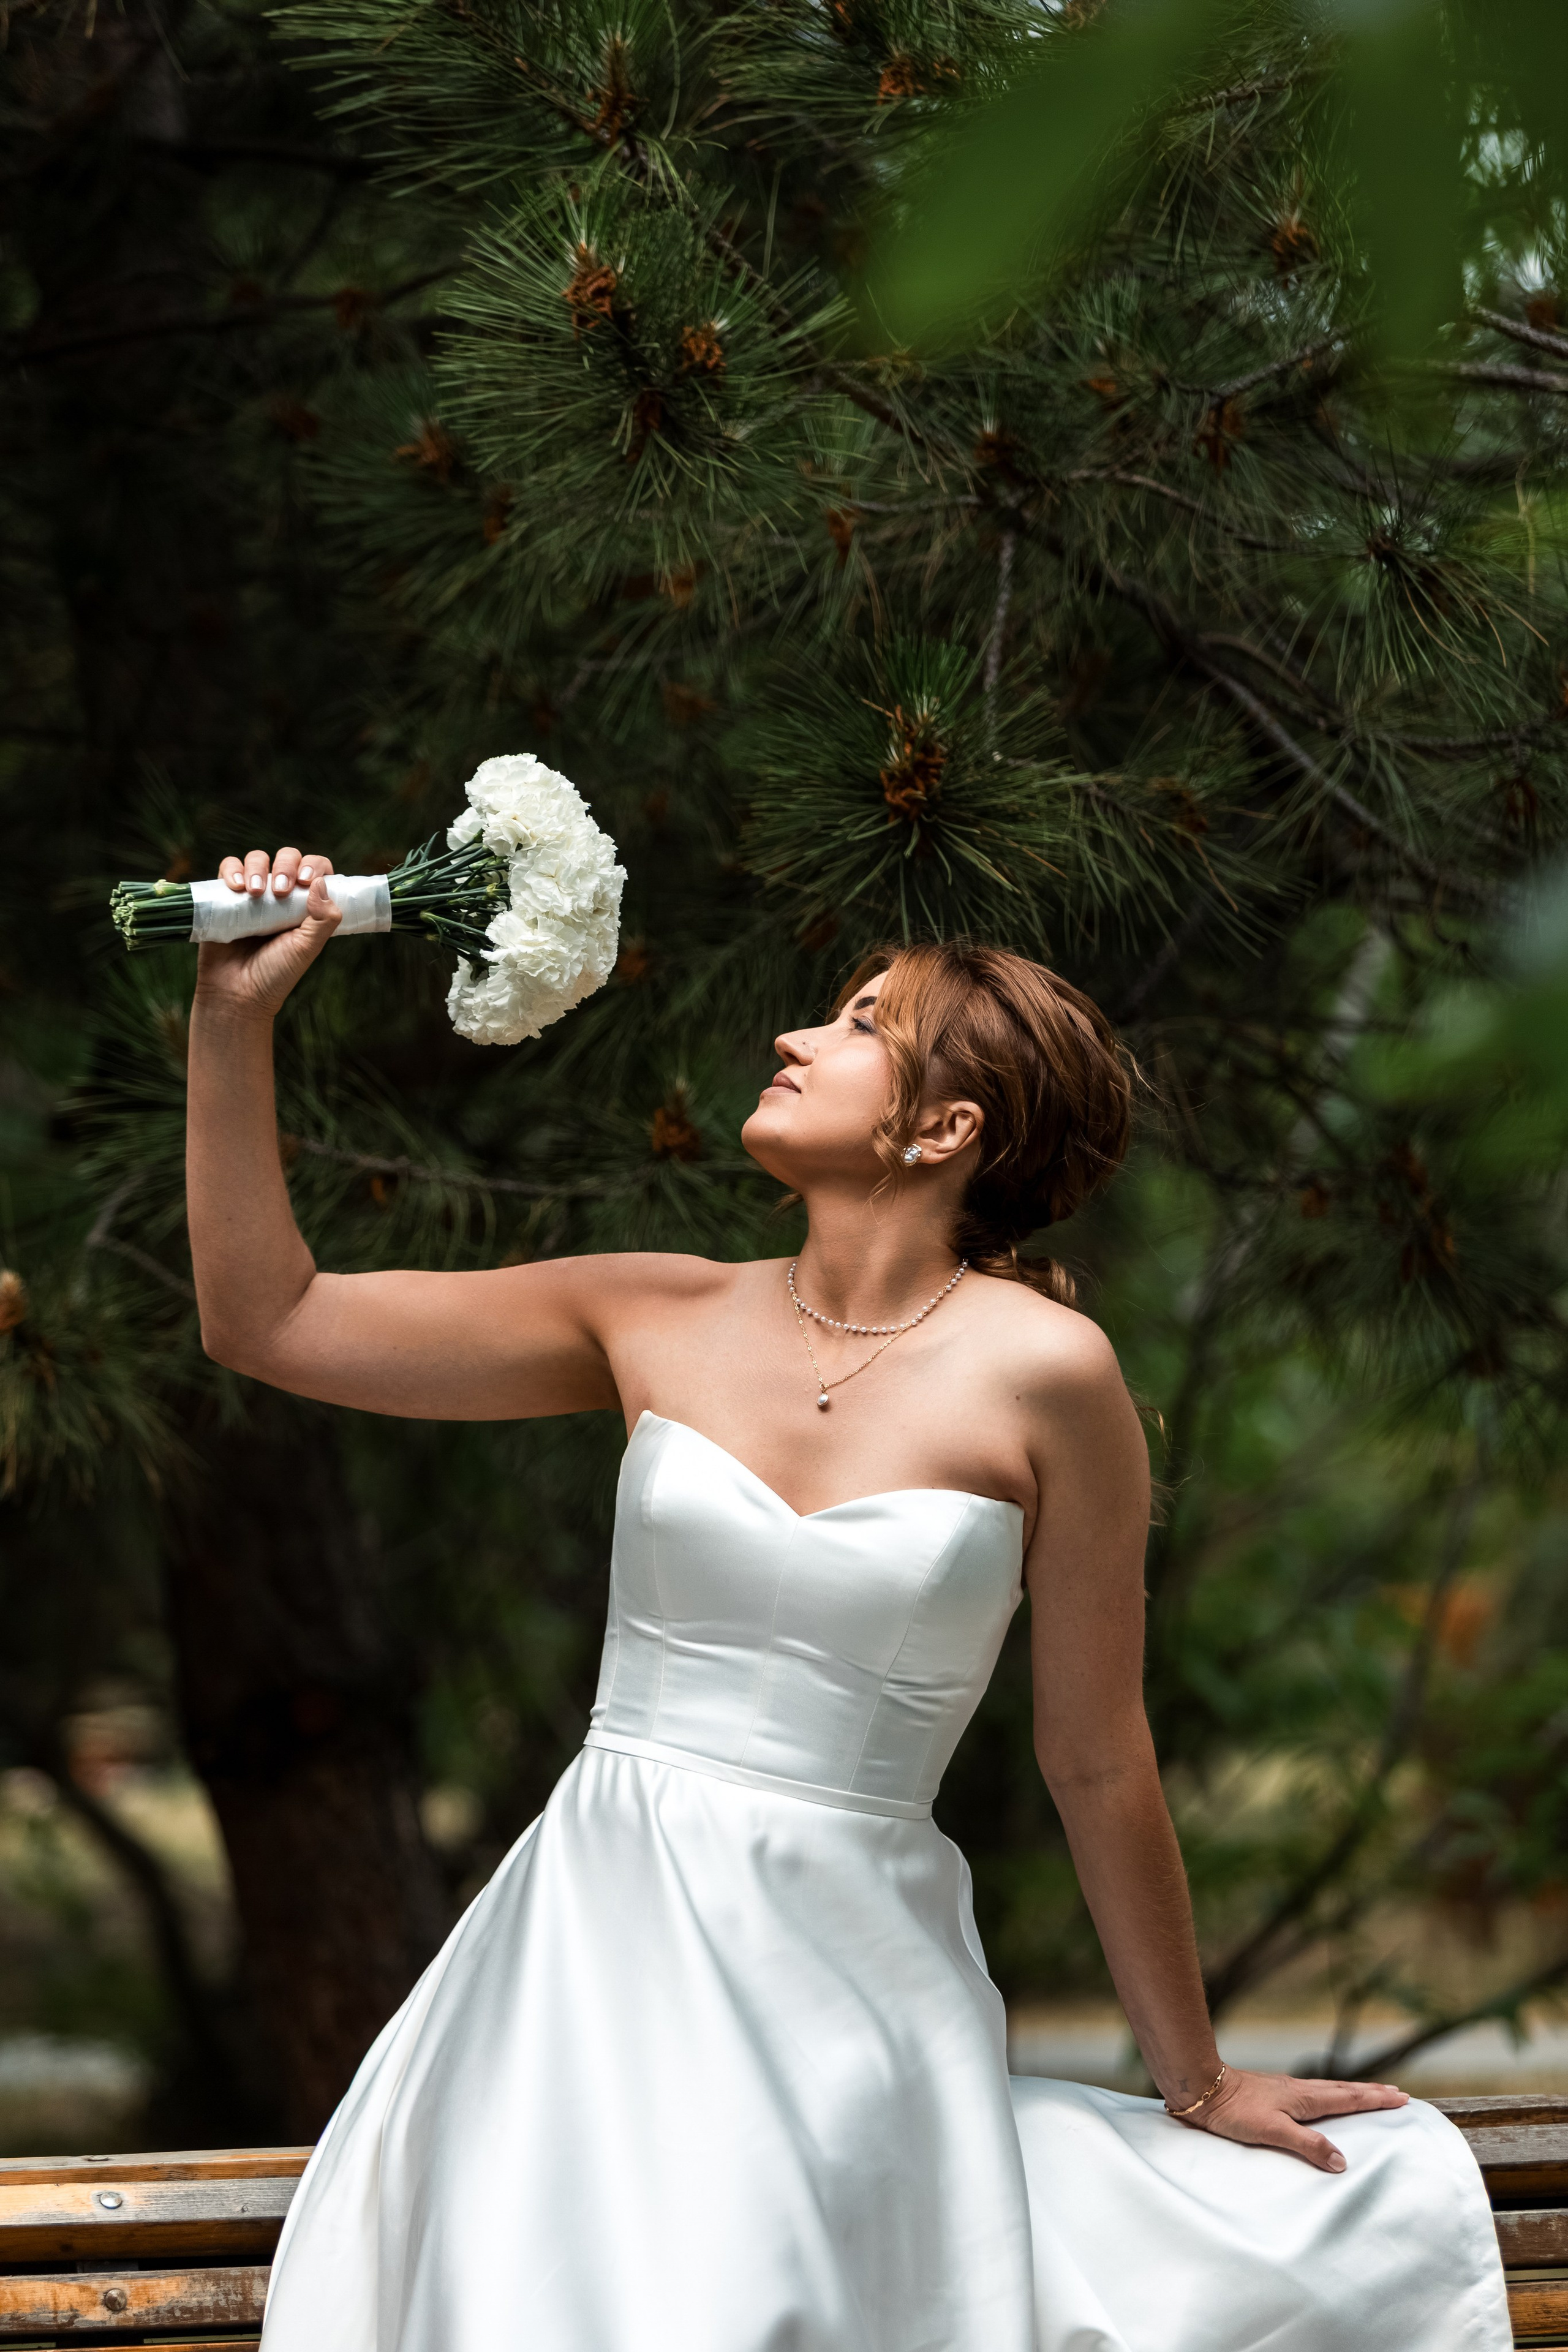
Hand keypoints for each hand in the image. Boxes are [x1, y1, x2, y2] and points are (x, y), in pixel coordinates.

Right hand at [194, 846, 339, 1022]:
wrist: (237, 993)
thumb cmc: (276, 974)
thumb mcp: (307, 948)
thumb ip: (324, 919)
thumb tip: (321, 882)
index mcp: (306, 906)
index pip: (317, 870)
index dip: (314, 867)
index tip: (306, 882)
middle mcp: (281, 896)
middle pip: (288, 857)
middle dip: (286, 866)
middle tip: (281, 891)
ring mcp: (253, 894)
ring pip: (258, 858)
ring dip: (258, 867)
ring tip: (256, 893)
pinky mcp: (225, 896)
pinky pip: (228, 868)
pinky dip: (232, 870)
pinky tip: (236, 887)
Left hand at [1180, 2066, 1408, 2171]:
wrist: (1203, 2090)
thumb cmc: (1235, 2110)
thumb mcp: (1273, 2131)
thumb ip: (1307, 2145)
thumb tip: (1342, 2161)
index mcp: (1304, 2098)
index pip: (1349, 2098)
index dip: (1376, 2099)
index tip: (1402, 2097)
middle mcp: (1299, 2091)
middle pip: (1344, 2090)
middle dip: (1372, 2093)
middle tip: (1397, 2093)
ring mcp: (1287, 2091)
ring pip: (1329, 2089)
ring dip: (1352, 2092)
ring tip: (1369, 2094)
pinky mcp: (1273, 2094)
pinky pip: (1313, 2094)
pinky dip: (1329, 2095)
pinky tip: (1323, 2101)